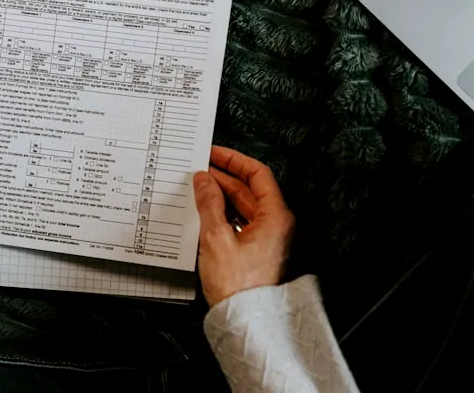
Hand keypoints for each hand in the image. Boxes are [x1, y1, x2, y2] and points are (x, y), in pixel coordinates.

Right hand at [193, 146, 294, 306]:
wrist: (243, 321)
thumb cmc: (238, 286)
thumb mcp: (216, 237)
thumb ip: (209, 203)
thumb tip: (204, 180)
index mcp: (275, 217)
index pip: (258, 174)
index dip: (234, 160)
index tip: (215, 153)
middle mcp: (275, 225)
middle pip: (249, 190)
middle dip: (223, 178)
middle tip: (199, 169)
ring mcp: (267, 238)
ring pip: (243, 206)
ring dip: (221, 195)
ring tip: (198, 188)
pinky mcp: (255, 250)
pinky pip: (239, 221)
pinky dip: (222, 213)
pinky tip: (204, 211)